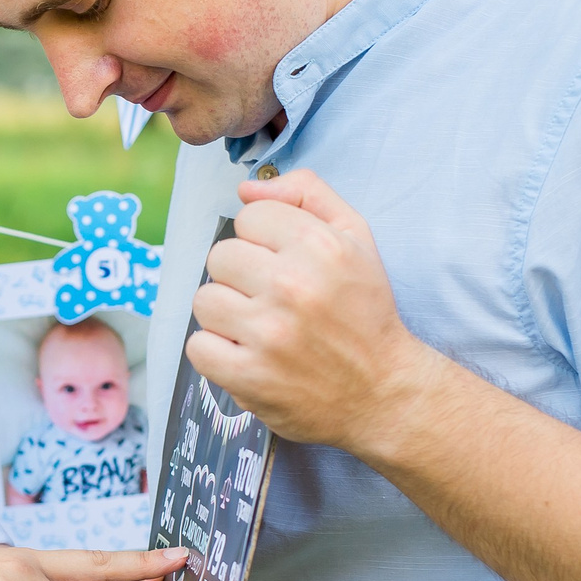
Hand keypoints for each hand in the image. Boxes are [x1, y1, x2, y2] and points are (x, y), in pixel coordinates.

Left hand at [187, 168, 437, 450]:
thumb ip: (306, 195)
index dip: (263, 241)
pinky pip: (197, 346)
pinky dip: (217, 353)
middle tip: (272, 300)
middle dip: (241, 276)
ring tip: (260, 328)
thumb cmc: (364, 311)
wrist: (382, 391)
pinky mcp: (249, 376)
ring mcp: (268, 333)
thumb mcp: (356, 238)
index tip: (285, 263)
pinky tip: (248, 354)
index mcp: (319, 246)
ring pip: (205, 300)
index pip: (249, 216)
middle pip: (220, 256)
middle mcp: (293, 285)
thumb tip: (246, 188)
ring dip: (226, 315)